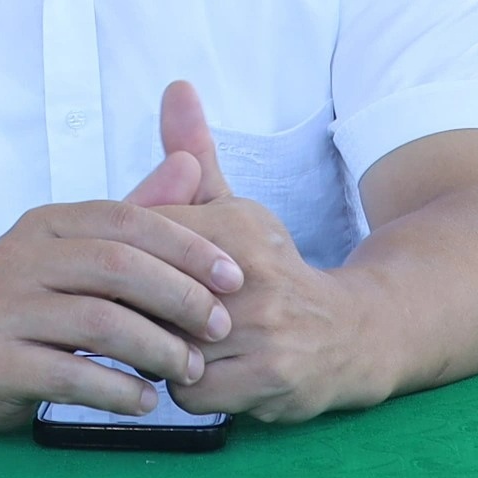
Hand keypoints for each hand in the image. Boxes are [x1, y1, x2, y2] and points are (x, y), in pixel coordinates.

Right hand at [0, 85, 250, 427]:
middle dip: (181, 297)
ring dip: (158, 349)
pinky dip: (117, 389)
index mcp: (45, 225)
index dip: (187, 245)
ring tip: (190, 370)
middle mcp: (18, 258)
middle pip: (117, 267)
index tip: (234, 277)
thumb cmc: (24, 301)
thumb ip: (136, 212)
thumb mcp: (74, 251)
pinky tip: (145, 400)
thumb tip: (192, 164)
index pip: (127, 220)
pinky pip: (68, 374)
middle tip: (220, 328)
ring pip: (98, 322)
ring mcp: (1, 310)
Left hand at [137, 87, 387, 423]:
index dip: (124, 264)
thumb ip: (193, 153)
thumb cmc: (272, 270)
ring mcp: (264, 330)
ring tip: (172, 341)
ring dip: (157, 351)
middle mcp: (251, 273)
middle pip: (147, 296)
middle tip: (137, 314)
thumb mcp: (234, 206)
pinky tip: (201, 371)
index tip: (124, 273)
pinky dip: (185, 388)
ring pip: (165, 347)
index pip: (143, 240)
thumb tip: (174, 86)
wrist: (353, 334)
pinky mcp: (270, 379)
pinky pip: (190, 391)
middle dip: (134, 309)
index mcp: (235, 224)